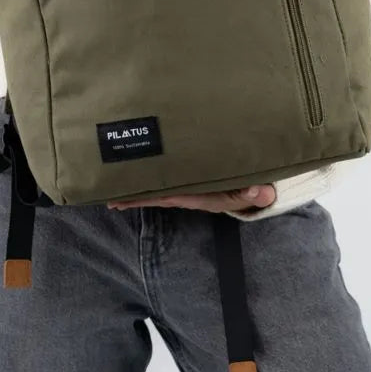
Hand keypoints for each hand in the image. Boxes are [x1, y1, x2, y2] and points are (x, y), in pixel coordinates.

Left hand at [106, 184, 276, 213]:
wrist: (261, 187)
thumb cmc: (255, 187)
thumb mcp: (259, 191)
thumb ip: (258, 193)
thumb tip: (257, 190)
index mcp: (203, 197)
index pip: (171, 196)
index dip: (149, 197)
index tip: (125, 197)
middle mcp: (192, 194)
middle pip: (159, 195)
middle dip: (135, 196)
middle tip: (109, 196)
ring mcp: (191, 187)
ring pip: (161, 188)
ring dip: (140, 189)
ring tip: (114, 188)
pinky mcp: (192, 179)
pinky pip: (168, 179)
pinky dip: (152, 178)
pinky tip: (138, 174)